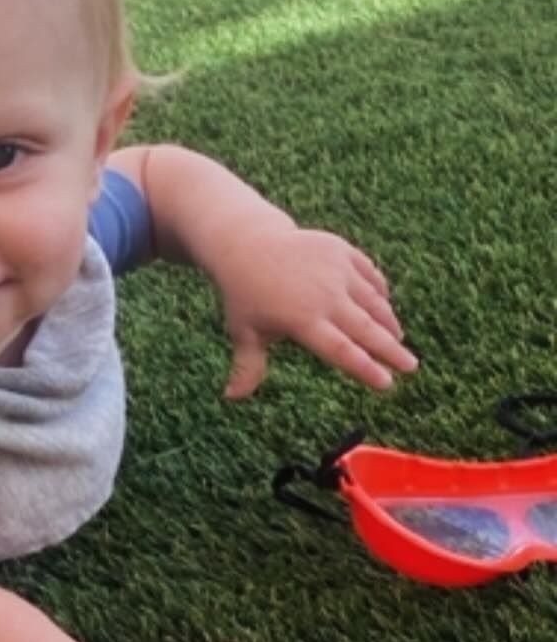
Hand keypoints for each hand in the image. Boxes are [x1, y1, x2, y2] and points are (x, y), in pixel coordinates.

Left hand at [211, 224, 417, 398]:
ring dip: (388, 322)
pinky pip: (369, 275)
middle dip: (391, 349)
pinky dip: (379, 292)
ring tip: (398, 340)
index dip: (365, 368)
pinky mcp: (341, 251)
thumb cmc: (244, 294)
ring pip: (373, 301)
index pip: (341, 350)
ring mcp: (336, 270)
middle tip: (411, 366)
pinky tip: (384, 307)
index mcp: (302, 320)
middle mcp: (324, 295)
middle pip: (366, 328)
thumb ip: (247, 366)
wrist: (247, 244)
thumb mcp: (243, 331)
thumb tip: (231, 397)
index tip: (386, 383)